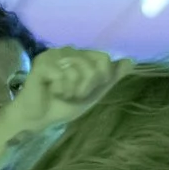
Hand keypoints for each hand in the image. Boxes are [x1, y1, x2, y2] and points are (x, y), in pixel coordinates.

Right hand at [9, 48, 129, 134]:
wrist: (37, 119)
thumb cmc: (62, 106)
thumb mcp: (92, 94)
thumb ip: (110, 77)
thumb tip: (131, 61)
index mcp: (80, 55)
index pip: (104, 60)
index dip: (100, 79)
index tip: (85, 90)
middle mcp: (68, 50)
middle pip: (93, 66)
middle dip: (85, 87)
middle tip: (70, 94)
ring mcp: (54, 54)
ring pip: (78, 71)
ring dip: (72, 90)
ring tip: (60, 93)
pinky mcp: (43, 63)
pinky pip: (63, 76)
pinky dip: (59, 90)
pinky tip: (50, 91)